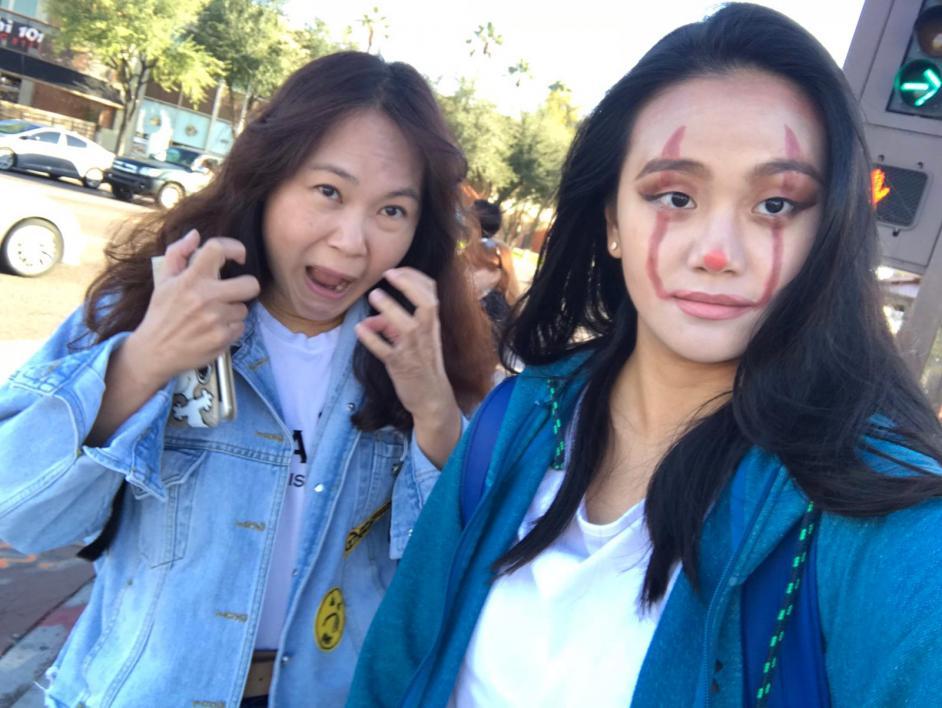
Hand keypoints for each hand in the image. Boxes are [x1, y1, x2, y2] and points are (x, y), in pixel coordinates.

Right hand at [124, 230, 259, 388]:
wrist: (155, 351)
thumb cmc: (161, 313)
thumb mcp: (163, 281)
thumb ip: (178, 254)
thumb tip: (195, 234)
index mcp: (190, 279)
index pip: (218, 249)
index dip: (234, 248)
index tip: (238, 256)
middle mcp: (205, 297)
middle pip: (250, 284)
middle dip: (245, 286)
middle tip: (234, 292)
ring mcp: (216, 319)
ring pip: (243, 308)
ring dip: (232, 311)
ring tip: (213, 316)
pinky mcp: (222, 338)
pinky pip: (240, 327)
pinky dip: (230, 328)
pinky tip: (213, 330)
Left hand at [355, 267, 460, 467]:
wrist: (432, 398)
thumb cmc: (423, 366)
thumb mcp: (412, 341)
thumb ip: (393, 327)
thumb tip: (372, 319)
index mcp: (432, 325)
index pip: (431, 293)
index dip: (415, 277)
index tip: (396, 271)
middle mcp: (427, 334)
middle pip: (427, 303)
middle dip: (409, 285)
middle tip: (389, 274)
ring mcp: (415, 350)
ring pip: (406, 326)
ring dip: (389, 309)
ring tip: (373, 296)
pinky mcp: (401, 367)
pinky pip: (386, 351)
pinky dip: (372, 340)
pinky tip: (360, 329)